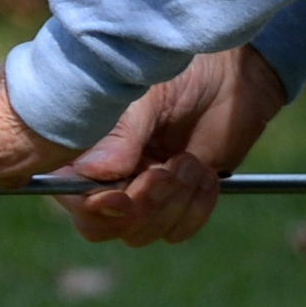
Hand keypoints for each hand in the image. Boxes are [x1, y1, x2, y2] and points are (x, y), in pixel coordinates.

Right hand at [62, 47, 288, 246]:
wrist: (237, 76)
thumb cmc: (185, 73)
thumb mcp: (148, 95)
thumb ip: (120, 133)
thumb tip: (90, 172)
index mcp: (89, 144)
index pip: (69, 192)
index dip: (91, 204)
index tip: (121, 197)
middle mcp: (109, 173)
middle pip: (101, 225)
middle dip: (140, 207)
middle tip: (166, 173)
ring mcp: (142, 191)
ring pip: (141, 233)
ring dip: (173, 202)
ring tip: (190, 160)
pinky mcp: (177, 203)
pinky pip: (177, 232)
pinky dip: (196, 207)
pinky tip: (206, 171)